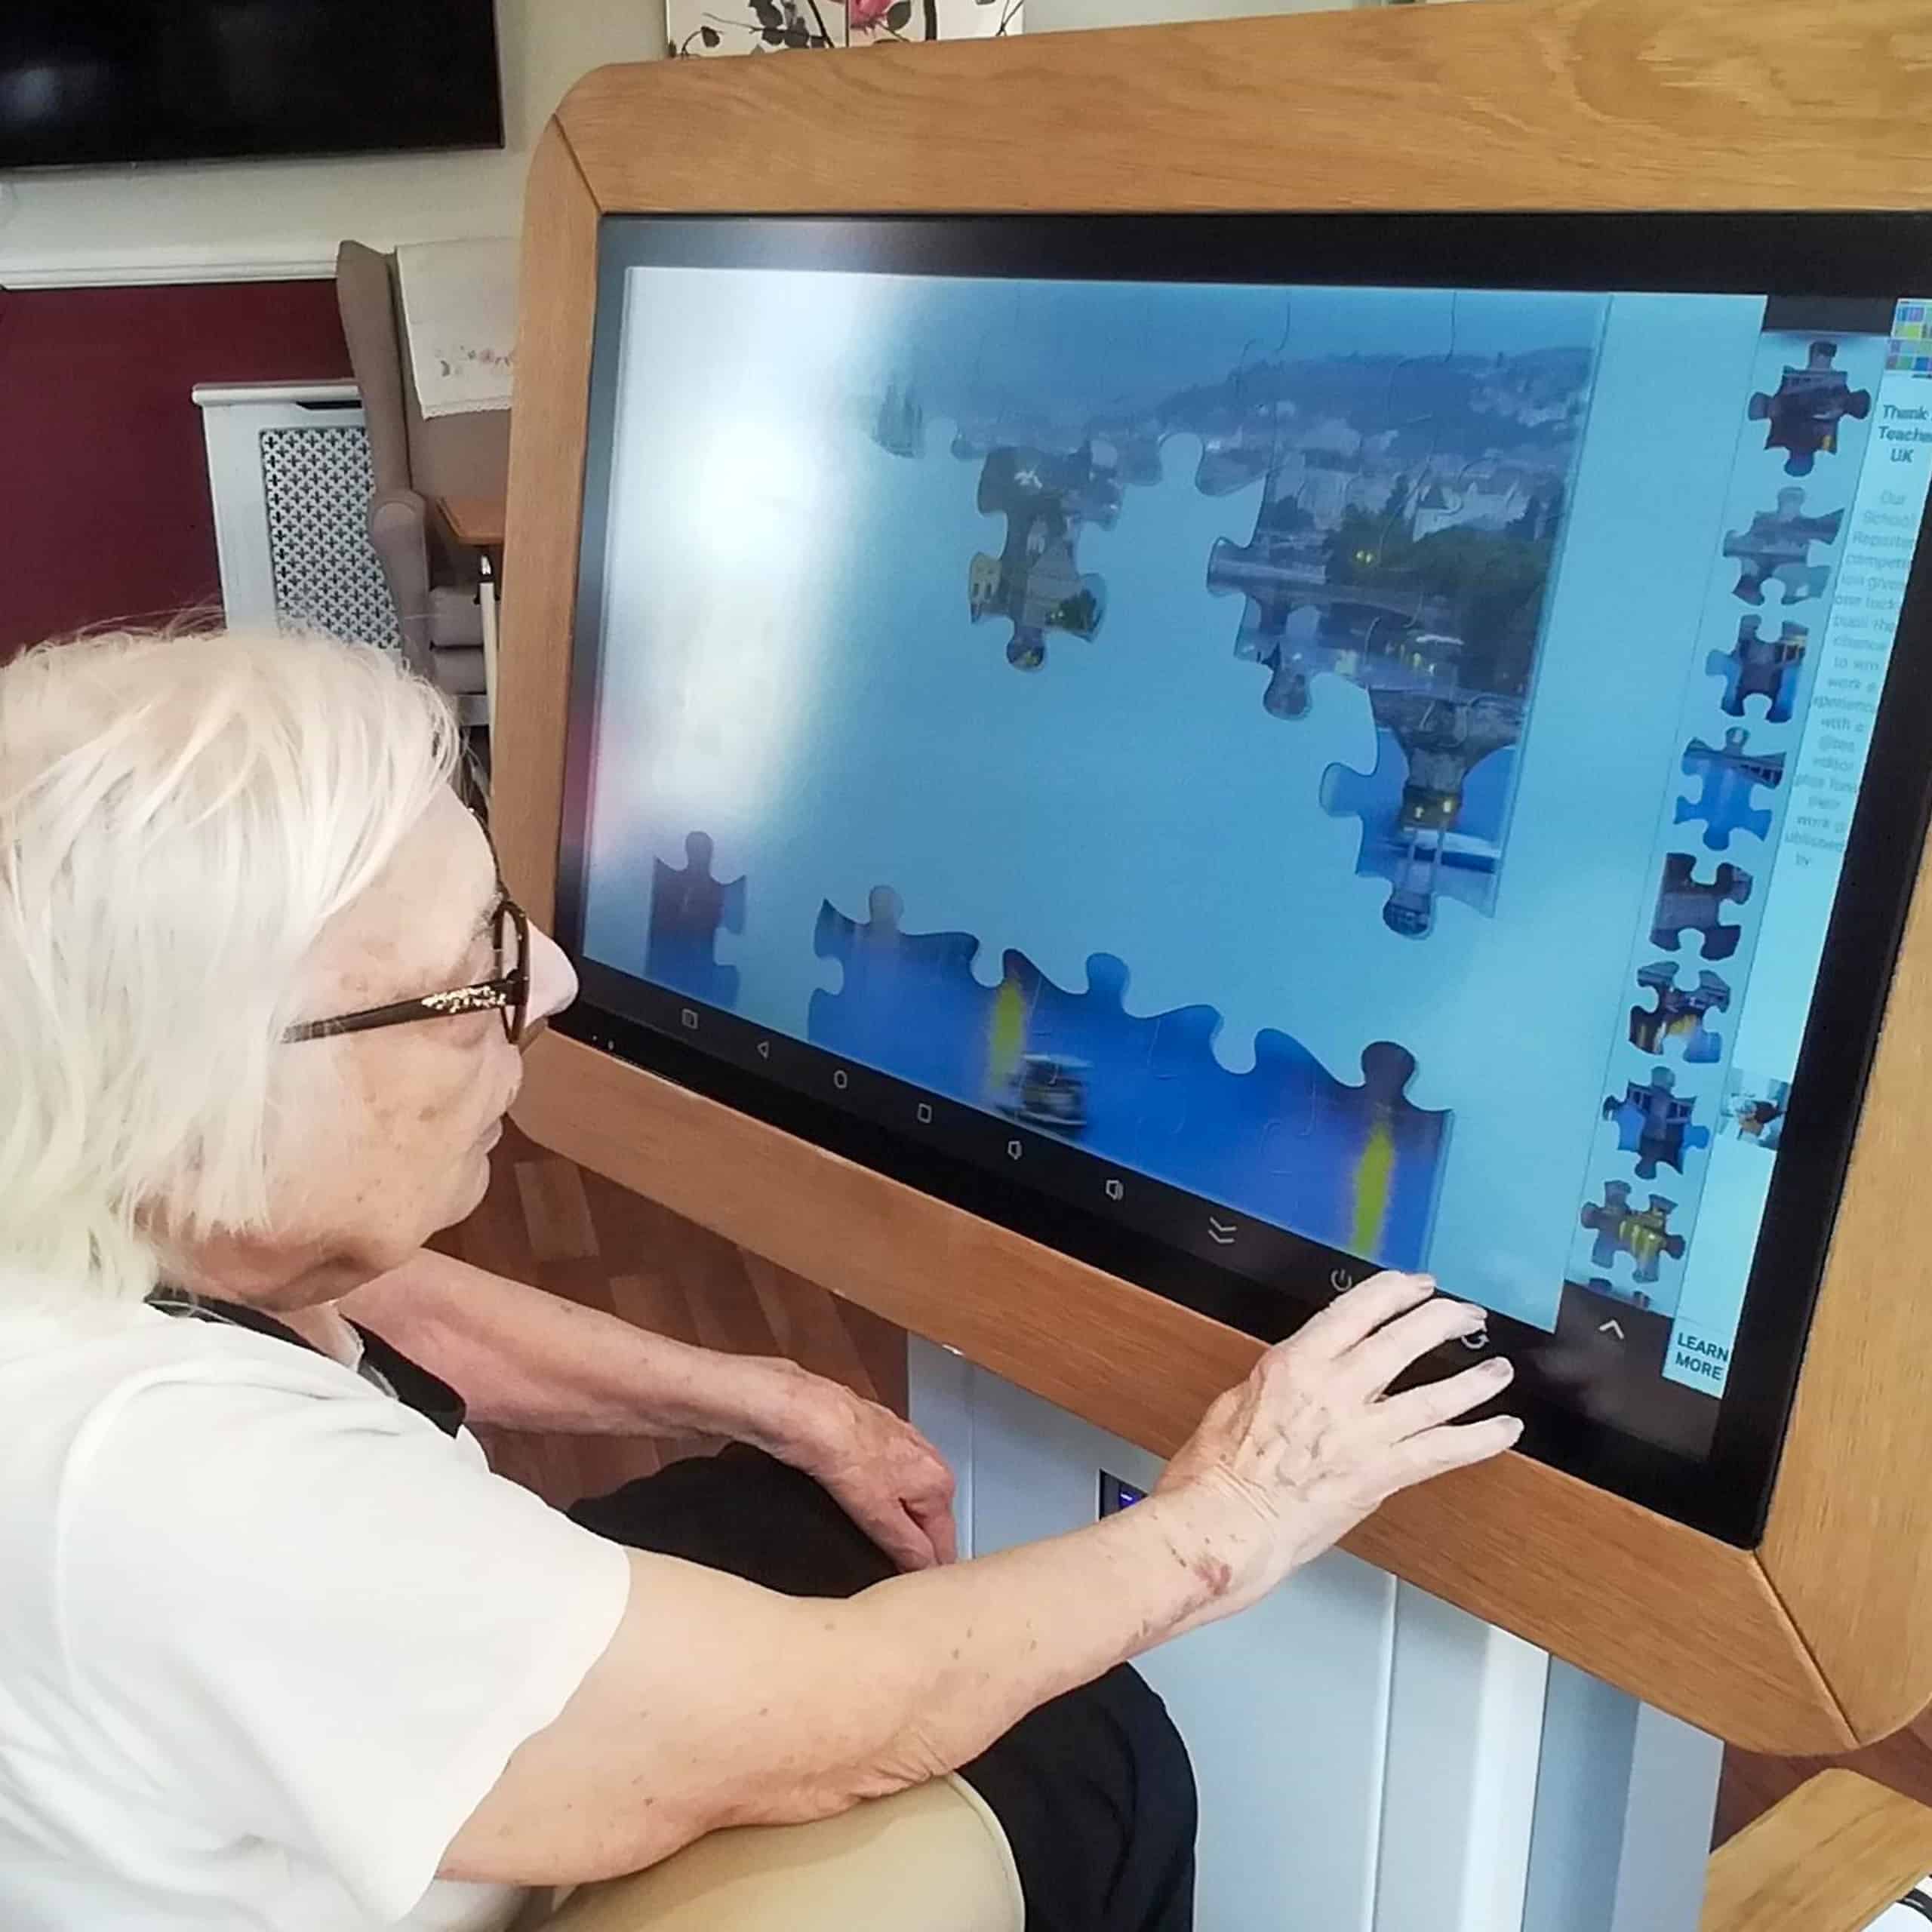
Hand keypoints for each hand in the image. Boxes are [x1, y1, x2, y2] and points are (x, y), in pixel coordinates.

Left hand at [771, 1373, 958, 1571]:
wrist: (804, 1409)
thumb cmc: (840, 1445)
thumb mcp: (877, 1514)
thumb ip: (907, 1546)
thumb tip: (924, 1569)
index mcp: (937, 1480)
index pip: (946, 1543)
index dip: (930, 1571)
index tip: (915, 1589)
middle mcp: (927, 1459)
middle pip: (928, 1520)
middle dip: (912, 1545)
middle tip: (889, 1569)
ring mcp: (902, 1446)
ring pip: (906, 1499)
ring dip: (893, 1521)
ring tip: (869, 1537)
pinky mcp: (876, 1439)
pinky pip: (884, 1481)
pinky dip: (874, 1496)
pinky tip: (854, 1502)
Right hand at [1155, 1271, 1518, 1622]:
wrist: (1222, 1526)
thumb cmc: (1214, 1474)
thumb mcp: (1237, 1400)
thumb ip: (1282, 1381)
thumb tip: (1304, 1373)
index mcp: (1294, 1363)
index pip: (1357, 1307)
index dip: (1397, 1291)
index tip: (1417, 1285)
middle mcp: (1334, 1390)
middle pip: (1404, 1339)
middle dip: (1443, 1320)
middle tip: (1466, 1315)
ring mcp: (1362, 1433)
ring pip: (1435, 1395)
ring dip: (1474, 1380)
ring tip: (1497, 1370)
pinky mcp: (1379, 1475)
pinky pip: (1443, 1452)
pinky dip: (1480, 1440)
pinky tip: (1503, 1430)